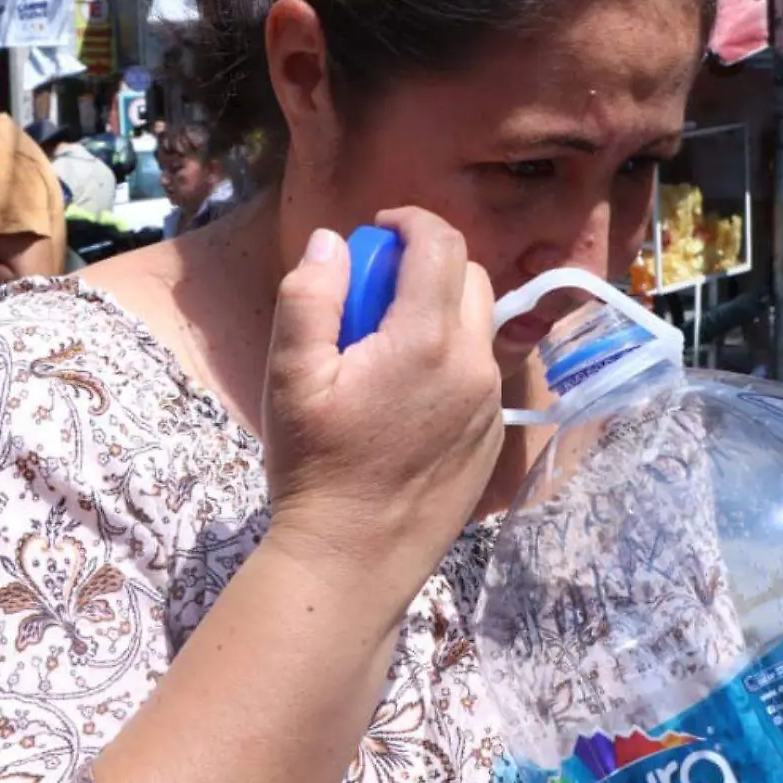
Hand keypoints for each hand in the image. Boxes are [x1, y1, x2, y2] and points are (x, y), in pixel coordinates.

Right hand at [258, 209, 503, 597]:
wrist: (354, 560)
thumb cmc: (315, 467)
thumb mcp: (290, 375)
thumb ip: (310, 296)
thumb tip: (332, 242)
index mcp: (427, 340)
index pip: (441, 245)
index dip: (410, 222)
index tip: (377, 230)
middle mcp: (474, 365)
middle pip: (470, 278)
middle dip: (427, 264)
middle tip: (375, 288)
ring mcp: (489, 404)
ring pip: (478, 327)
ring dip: (440, 312)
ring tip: (385, 344)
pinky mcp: (491, 436)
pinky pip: (478, 373)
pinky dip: (449, 359)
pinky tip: (403, 395)